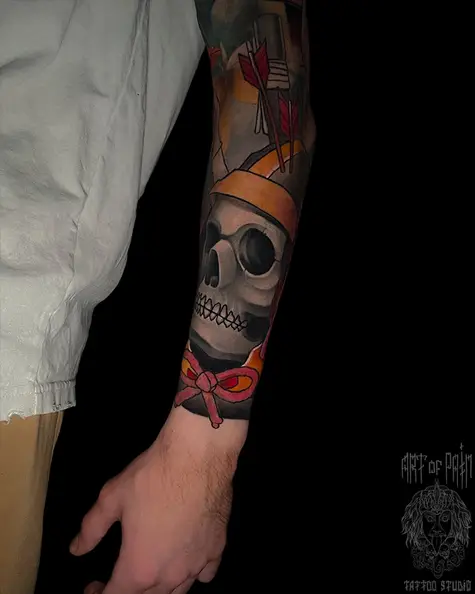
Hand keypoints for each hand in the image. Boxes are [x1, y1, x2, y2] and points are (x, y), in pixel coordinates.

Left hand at [70, 408, 241, 593]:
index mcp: (139, 567)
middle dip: (129, 591)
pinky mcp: (218, 548)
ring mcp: (198, 563)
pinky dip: (194, 573)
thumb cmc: (153, 476)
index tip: (93, 585)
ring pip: (177, 591)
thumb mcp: (112, 497)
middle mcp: (170, 575)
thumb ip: (92, 528)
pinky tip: (187, 558)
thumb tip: (76, 548)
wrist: (197, 456)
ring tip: (150, 570)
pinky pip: (205, 574)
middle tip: (117, 576)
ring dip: (159, 587)